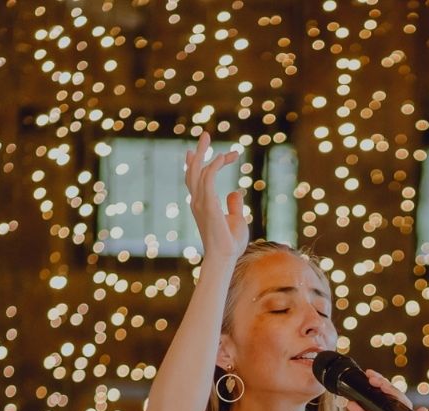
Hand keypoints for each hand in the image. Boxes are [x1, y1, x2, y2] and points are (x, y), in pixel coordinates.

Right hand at [183, 131, 247, 267]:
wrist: (225, 257)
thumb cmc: (230, 243)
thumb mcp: (235, 219)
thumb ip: (234, 205)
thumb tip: (236, 192)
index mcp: (201, 205)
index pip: (194, 180)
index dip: (195, 163)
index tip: (197, 151)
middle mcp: (197, 202)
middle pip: (193, 171)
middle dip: (198, 152)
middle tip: (205, 135)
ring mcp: (200, 202)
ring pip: (198, 171)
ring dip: (205, 154)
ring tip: (211, 138)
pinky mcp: (208, 204)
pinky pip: (208, 178)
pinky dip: (214, 165)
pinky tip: (223, 157)